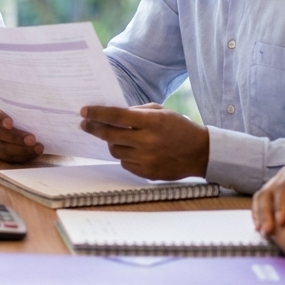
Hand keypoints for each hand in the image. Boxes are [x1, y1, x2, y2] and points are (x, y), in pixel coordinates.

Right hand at [0, 101, 43, 161]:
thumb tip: (42, 102)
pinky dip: (21, 157)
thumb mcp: (18, 99)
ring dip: (22, 150)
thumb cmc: (17, 105)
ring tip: (38, 149)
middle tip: (32, 139)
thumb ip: (24, 101)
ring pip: (2, 148)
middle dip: (16, 138)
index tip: (11, 123)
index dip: (0, 118)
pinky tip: (33, 154)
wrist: (11, 114)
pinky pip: (7, 157)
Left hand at [80, 103, 207, 180]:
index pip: (116, 116)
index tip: (84, 111)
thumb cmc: (179, 128)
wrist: (201, 153)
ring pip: (115, 151)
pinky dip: (125, 155)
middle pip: (109, 135)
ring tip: (118, 137)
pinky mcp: (147, 172)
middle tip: (85, 124)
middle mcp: (147, 141)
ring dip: (111, 142)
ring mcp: (147, 159)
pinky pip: (125, 163)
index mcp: (151, 122)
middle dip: (94, 128)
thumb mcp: (161, 112)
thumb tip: (111, 115)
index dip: (97, 113)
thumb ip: (136, 111)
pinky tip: (132, 150)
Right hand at [253, 159, 284, 234]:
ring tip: (262, 232)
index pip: (282, 186)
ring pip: (264, 197)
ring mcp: (283, 183)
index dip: (279, 204)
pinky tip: (265, 230)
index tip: (281, 222)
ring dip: (260, 214)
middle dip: (265, 211)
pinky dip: (264, 216)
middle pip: (268, 191)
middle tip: (266, 231)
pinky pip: (268, 204)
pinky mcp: (283, 195)